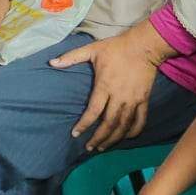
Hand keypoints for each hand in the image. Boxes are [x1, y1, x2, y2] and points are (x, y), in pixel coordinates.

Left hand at [51, 30, 161, 150]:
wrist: (143, 46)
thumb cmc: (115, 48)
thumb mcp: (92, 50)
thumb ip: (71, 57)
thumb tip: (51, 62)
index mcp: (105, 86)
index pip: (93, 111)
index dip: (84, 124)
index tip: (75, 134)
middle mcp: (119, 96)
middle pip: (109, 123)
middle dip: (98, 138)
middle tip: (89, 147)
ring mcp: (133, 100)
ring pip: (123, 125)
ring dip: (113, 139)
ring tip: (103, 147)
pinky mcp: (144, 100)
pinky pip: (140, 120)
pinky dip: (134, 132)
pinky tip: (126, 138)